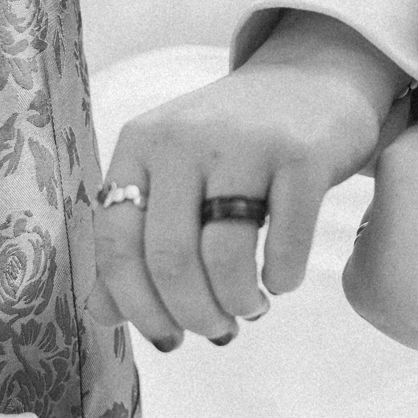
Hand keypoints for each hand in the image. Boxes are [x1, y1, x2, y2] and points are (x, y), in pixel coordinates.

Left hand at [93, 12, 405, 347]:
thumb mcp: (172, 174)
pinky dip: (282, 278)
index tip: (167, 337)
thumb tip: (103, 316)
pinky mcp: (302, 155)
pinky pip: (285, 242)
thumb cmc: (234, 144)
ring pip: (223, 257)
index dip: (136, 306)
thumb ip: (134, 239)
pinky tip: (281, 280)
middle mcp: (185, 138)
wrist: (314, 79)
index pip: (116, 242)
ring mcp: (246, 143)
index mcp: (140, 143)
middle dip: (192, 314)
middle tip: (217, 330)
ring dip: (238, 304)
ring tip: (251, 308)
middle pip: (169, 258)